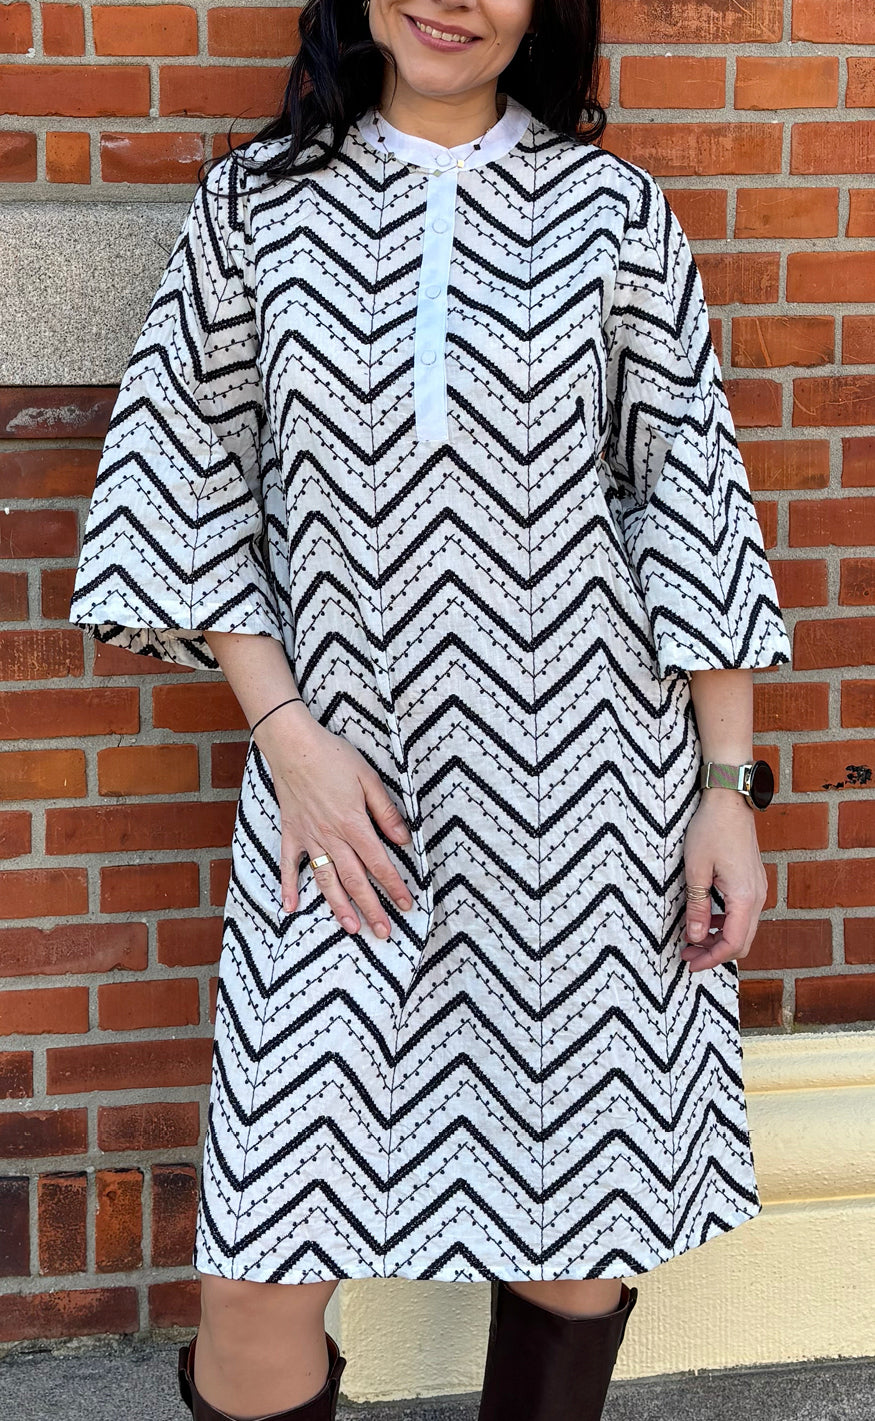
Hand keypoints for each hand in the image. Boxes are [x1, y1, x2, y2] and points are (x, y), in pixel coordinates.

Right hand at [253, 702, 413, 937]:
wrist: (293, 746)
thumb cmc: (333, 757)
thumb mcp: (369, 778)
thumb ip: (386, 812)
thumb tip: (403, 840)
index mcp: (354, 824)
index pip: (379, 863)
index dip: (394, 886)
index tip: (406, 906)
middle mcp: (332, 837)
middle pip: (355, 880)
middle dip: (372, 908)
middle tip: (383, 933)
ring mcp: (309, 838)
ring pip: (326, 879)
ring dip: (339, 907)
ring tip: (352, 929)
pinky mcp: (291, 833)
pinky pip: (288, 865)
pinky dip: (288, 886)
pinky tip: (291, 907)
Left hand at [679, 789, 766, 973]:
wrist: (730, 799)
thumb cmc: (710, 830)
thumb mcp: (696, 870)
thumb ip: (698, 907)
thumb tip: (696, 937)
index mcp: (744, 897)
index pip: (733, 943)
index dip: (711, 959)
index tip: (690, 964)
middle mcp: (757, 896)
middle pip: (742, 941)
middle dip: (715, 953)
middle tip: (688, 954)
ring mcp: (758, 888)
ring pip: (744, 928)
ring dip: (720, 939)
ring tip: (693, 938)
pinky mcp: (753, 881)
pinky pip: (743, 913)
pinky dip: (726, 923)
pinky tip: (706, 918)